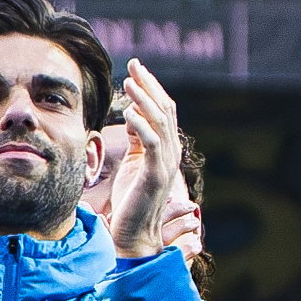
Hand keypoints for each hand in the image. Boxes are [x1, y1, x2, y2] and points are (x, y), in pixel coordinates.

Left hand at [87, 60, 199, 264]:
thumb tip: (133, 114)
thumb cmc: (132, 201)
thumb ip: (138, 139)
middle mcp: (171, 153)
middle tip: (133, 65)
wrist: (135, 235)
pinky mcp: (156, 176)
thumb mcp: (134, 163)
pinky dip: (143, 124)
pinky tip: (130, 112)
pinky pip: (153, 143)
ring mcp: (166, 164)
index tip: (135, 69)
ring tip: (129, 81)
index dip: (151, 88)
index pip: (164, 110)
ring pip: (160, 122)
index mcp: (166, 149)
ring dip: (144, 98)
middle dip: (149, 85)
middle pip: (165, 109)